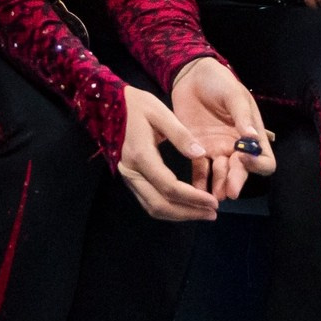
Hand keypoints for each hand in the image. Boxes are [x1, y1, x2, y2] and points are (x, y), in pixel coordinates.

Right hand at [118, 87, 220, 220]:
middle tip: (213, 213)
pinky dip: (168, 208)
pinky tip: (186, 206)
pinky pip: (148, 201)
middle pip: (160, 205)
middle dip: (188, 212)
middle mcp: (132, 172)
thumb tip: (201, 154)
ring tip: (203, 213)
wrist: (107, 106)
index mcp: (141, 155)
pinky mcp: (130, 179)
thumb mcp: (160, 112)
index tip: (213, 202)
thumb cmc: (136, 105)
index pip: (169, 186)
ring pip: (152, 207)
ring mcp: (128, 178)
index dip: (192, 198)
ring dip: (178, 214)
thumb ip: (181, 134)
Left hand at [170, 57, 276, 198]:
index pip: (264, 158)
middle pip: (242, 172)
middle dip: (236, 181)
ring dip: (219, 186)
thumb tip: (252, 137)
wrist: (192, 76)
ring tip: (212, 196)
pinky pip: (200, 171)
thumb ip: (242, 116)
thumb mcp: (234, 94)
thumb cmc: (220, 82)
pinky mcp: (196, 150)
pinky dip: (199, 182)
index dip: (258, 164)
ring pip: (222, 175)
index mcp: (252, 134)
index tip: (244, 158)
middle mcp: (237, 147)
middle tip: (229, 192)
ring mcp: (217, 150)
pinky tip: (195, 192)